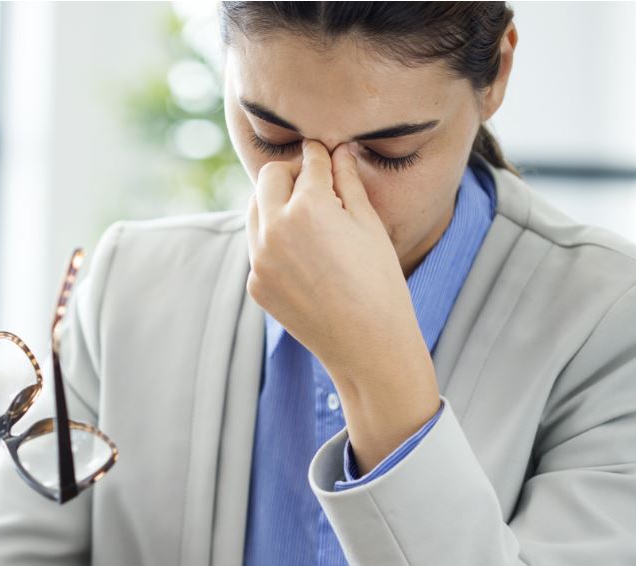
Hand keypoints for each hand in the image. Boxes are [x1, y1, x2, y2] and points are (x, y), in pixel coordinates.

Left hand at [245, 139, 441, 473]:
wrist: (368, 345)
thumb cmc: (379, 284)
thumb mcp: (368, 226)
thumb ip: (347, 183)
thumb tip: (339, 151)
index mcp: (308, 206)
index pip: (308, 161)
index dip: (321, 155)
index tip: (326, 155)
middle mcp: (275, 229)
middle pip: (270, 178)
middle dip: (290, 175)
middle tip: (314, 184)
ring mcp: (259, 260)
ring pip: (256, 212)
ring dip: (276, 205)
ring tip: (307, 218)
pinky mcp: (256, 286)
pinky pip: (258, 250)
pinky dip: (274, 243)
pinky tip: (304, 258)